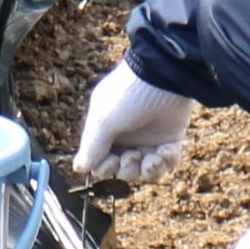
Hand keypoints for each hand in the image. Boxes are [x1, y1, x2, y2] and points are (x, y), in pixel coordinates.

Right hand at [72, 62, 195, 181]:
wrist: (165, 78)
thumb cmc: (129, 94)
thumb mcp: (104, 120)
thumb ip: (92, 147)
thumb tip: (78, 168)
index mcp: (106, 131)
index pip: (101, 161)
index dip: (105, 167)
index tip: (112, 160)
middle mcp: (126, 137)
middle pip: (123, 170)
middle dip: (128, 169)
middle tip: (133, 156)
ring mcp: (149, 139)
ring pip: (146, 170)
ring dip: (149, 170)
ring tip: (153, 159)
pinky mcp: (171, 139)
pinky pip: (168, 162)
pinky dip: (167, 161)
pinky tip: (166, 151)